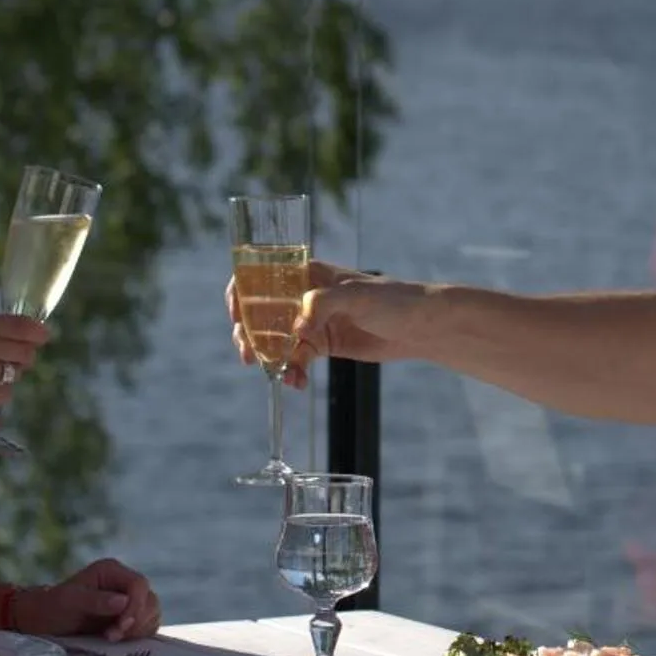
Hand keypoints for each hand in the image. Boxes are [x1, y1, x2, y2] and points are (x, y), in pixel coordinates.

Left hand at [11, 558, 162, 640]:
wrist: (43, 623)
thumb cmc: (53, 608)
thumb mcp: (69, 602)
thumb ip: (96, 601)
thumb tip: (123, 602)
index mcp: (111, 571)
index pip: (139, 584)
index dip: (135, 606)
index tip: (121, 626)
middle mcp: (123, 583)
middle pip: (149, 600)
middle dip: (136, 621)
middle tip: (112, 637)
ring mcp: (129, 601)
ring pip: (152, 614)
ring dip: (137, 631)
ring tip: (112, 639)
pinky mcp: (129, 619)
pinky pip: (146, 627)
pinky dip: (138, 636)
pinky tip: (119, 641)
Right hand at [223, 261, 426, 388]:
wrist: (420, 327)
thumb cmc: (392, 299)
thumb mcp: (356, 296)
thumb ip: (323, 305)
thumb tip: (296, 327)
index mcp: (307, 273)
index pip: (262, 276)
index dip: (241, 294)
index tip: (236, 316)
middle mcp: (304, 296)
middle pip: (261, 313)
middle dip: (250, 334)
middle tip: (249, 355)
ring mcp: (311, 322)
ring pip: (276, 340)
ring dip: (270, 358)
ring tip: (277, 375)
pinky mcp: (321, 345)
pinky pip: (296, 360)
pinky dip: (292, 372)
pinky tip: (297, 383)